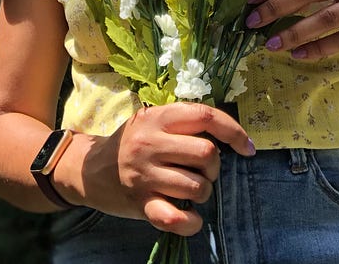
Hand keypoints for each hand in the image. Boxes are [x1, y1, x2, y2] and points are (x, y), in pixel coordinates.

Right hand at [57, 102, 254, 235]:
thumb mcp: (152, 121)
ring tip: (191, 190)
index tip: (247, 147)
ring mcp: (145, 175)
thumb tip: (229, 135)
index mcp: (158, 118)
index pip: (205, 116)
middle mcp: (152, 144)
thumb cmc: (132, 143)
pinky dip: (191, 222)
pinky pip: (177, 218)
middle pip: (207, 153)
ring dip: (203, 193)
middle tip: (202, 170)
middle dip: (213, 167)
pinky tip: (190, 217)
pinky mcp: (141, 204)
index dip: (233, 131)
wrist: (91, 169)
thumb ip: (183, 123)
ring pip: (198, 187)